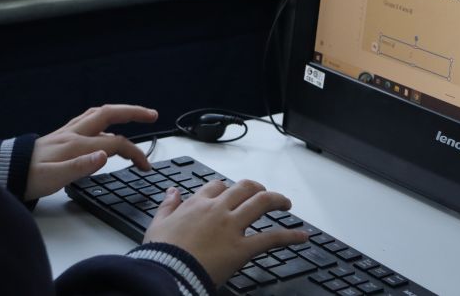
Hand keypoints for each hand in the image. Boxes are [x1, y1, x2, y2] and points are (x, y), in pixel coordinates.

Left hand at [25, 104, 157, 200]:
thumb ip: (81, 167)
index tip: (145, 165)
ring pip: (99, 114)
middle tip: (152, 115)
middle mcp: (74, 134)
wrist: (5, 173)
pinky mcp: (61, 136)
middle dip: (134, 112)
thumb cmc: (28, 179)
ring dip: (120, 112)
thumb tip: (104, 156)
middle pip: (110, 114)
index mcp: (76, 145)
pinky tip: (105, 125)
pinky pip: (88, 119)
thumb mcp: (53, 178)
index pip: (115, 143)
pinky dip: (103, 118)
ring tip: (135, 115)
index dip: (135, 152)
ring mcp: (67, 132)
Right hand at [144, 179, 307, 285]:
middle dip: (257, 188)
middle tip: (264, 194)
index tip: (232, 193)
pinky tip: (302, 236)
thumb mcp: (157, 225)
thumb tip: (171, 191)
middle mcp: (218, 210)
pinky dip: (290, 236)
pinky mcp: (242, 248)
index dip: (227, 188)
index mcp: (197, 204)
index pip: (217, 186)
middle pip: (245, 188)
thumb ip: (167, 206)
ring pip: (262, 203)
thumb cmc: (161, 253)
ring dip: (278, 200)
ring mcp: (232, 227)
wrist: (165, 273)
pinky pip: (271, 238)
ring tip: (286, 204)